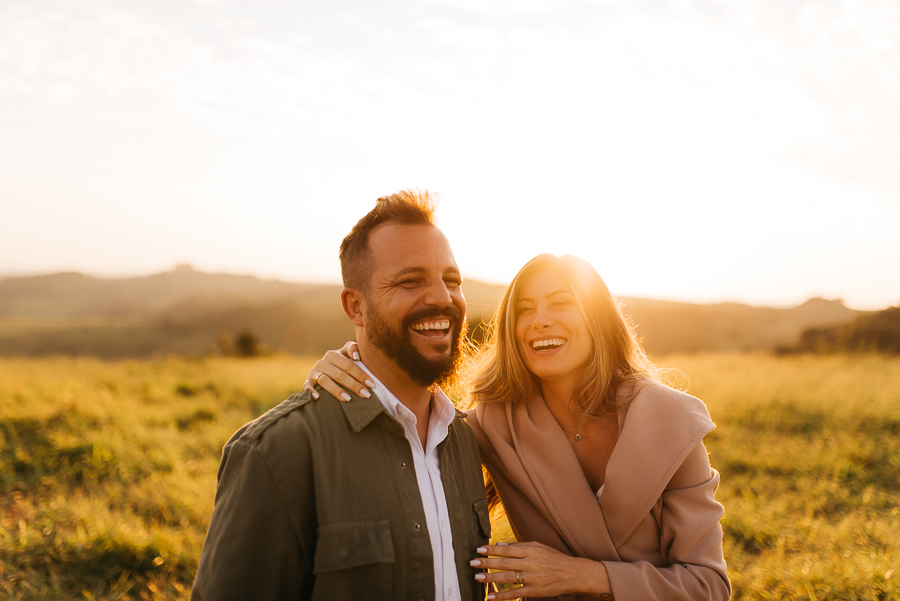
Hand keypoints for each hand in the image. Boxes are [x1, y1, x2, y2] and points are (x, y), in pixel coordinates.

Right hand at [303, 342, 372, 400]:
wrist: (326, 368)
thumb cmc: (342, 362)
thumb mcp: (348, 353)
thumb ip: (353, 348)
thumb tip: (356, 357)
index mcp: (333, 354)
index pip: (349, 365)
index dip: (361, 375)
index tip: (372, 384)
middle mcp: (322, 362)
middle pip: (339, 374)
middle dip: (354, 385)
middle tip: (366, 395)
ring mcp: (314, 372)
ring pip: (325, 381)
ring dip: (336, 390)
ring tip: (348, 399)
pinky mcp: (308, 381)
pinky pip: (307, 386)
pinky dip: (311, 391)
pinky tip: (318, 398)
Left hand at [470, 541, 610, 599]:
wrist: (573, 573)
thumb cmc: (554, 558)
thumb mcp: (538, 547)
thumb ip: (519, 546)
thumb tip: (500, 546)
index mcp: (530, 550)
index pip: (507, 549)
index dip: (491, 550)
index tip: (479, 549)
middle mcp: (530, 563)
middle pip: (505, 563)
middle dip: (487, 563)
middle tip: (472, 562)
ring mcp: (532, 578)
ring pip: (508, 578)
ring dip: (491, 578)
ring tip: (477, 577)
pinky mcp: (535, 591)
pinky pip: (516, 594)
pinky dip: (502, 596)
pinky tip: (491, 596)